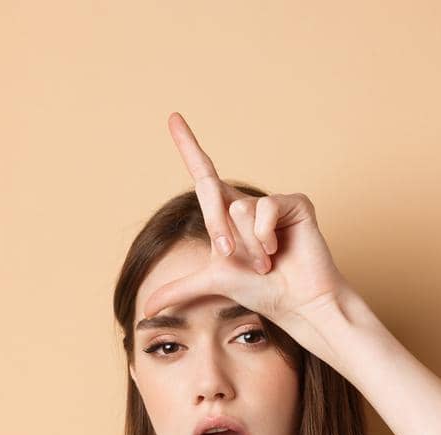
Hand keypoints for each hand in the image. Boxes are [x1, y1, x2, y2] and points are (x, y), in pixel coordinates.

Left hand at [140, 113, 348, 329]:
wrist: (296, 303)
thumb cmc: (261, 292)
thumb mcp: (212, 284)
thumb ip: (179, 289)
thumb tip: (145, 310)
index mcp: (227, 215)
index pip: (203, 174)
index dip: (188, 145)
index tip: (172, 116)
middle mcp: (247, 203)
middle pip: (213, 196)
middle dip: (222, 235)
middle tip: (243, 262)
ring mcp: (272, 202)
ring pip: (238, 210)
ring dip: (249, 244)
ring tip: (267, 261)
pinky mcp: (295, 203)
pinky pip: (265, 208)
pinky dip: (266, 234)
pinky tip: (278, 249)